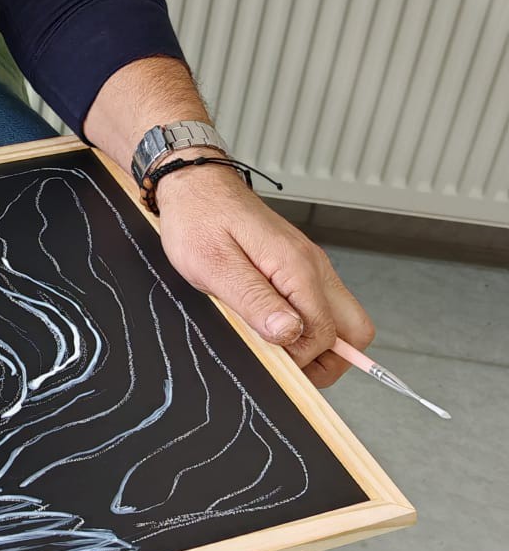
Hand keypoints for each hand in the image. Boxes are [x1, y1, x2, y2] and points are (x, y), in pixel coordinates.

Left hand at [154, 162, 373, 387]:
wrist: (195, 184)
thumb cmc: (198, 220)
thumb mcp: (214, 266)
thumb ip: (254, 301)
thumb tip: (290, 335)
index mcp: (297, 268)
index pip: (326, 334)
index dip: (300, 359)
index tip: (270, 361)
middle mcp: (314, 266)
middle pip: (355, 330)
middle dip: (330, 359)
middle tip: (288, 366)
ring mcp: (310, 266)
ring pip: (342, 319)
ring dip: (318, 342)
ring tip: (275, 345)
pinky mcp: (299, 266)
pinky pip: (320, 304)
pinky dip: (306, 323)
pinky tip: (271, 322)